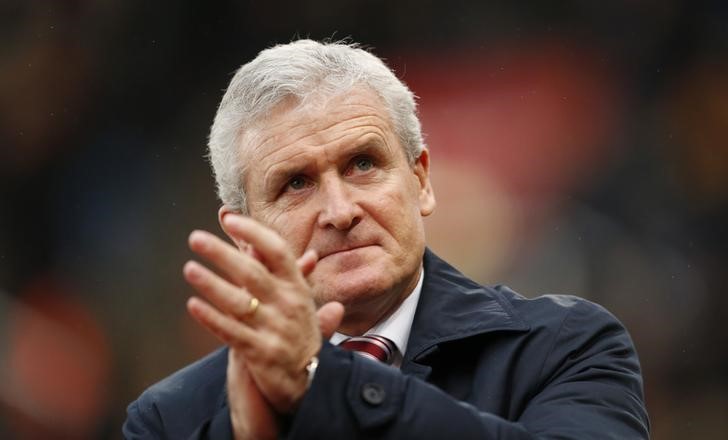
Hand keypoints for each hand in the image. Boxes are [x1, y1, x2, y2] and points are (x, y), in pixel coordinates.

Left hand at [183, 214, 343, 432]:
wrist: (310, 381)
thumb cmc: (301, 334)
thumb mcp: (303, 301)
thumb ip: (297, 276)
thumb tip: (309, 252)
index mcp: (297, 287)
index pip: (277, 251)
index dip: (254, 233)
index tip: (229, 219)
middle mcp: (288, 305)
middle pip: (253, 272)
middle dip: (222, 253)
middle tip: (195, 238)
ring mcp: (275, 330)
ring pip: (239, 303)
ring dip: (212, 285)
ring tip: (189, 269)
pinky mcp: (261, 354)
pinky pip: (232, 333)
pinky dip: (211, 319)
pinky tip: (192, 305)